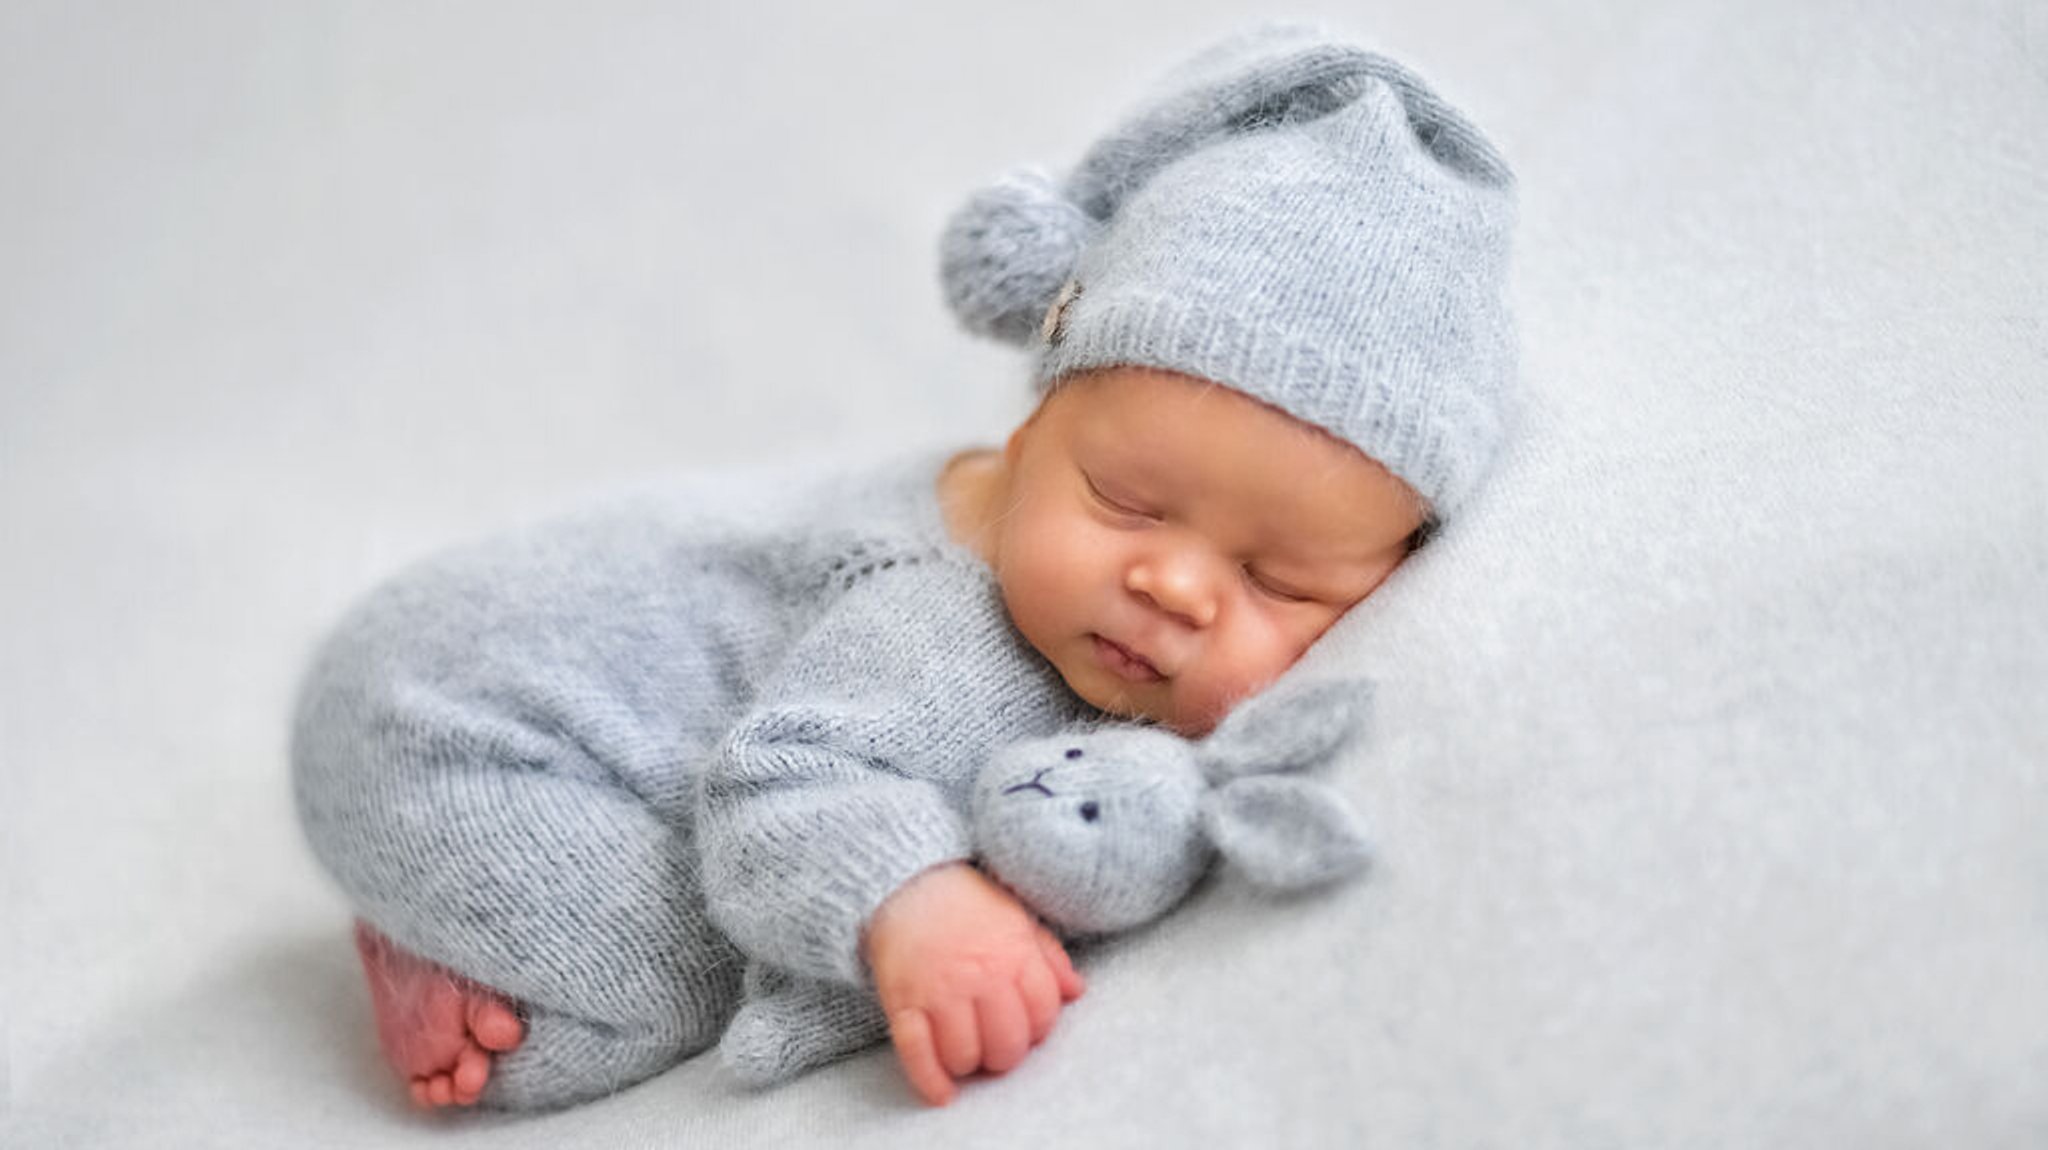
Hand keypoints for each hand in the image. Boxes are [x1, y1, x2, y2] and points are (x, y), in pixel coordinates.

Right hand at [860, 862, 1085, 1105]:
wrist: (906, 882)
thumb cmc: (967, 903)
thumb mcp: (1018, 919)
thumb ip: (1049, 957)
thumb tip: (1077, 991)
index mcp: (1015, 955)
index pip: (1044, 1015)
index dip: (1038, 1029)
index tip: (1025, 1026)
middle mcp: (981, 976)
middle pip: (1007, 1045)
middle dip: (1005, 1054)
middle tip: (995, 1044)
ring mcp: (940, 992)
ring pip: (964, 1055)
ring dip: (968, 1063)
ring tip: (965, 1050)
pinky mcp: (903, 1002)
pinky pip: (917, 1053)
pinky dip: (930, 1081)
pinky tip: (943, 1094)